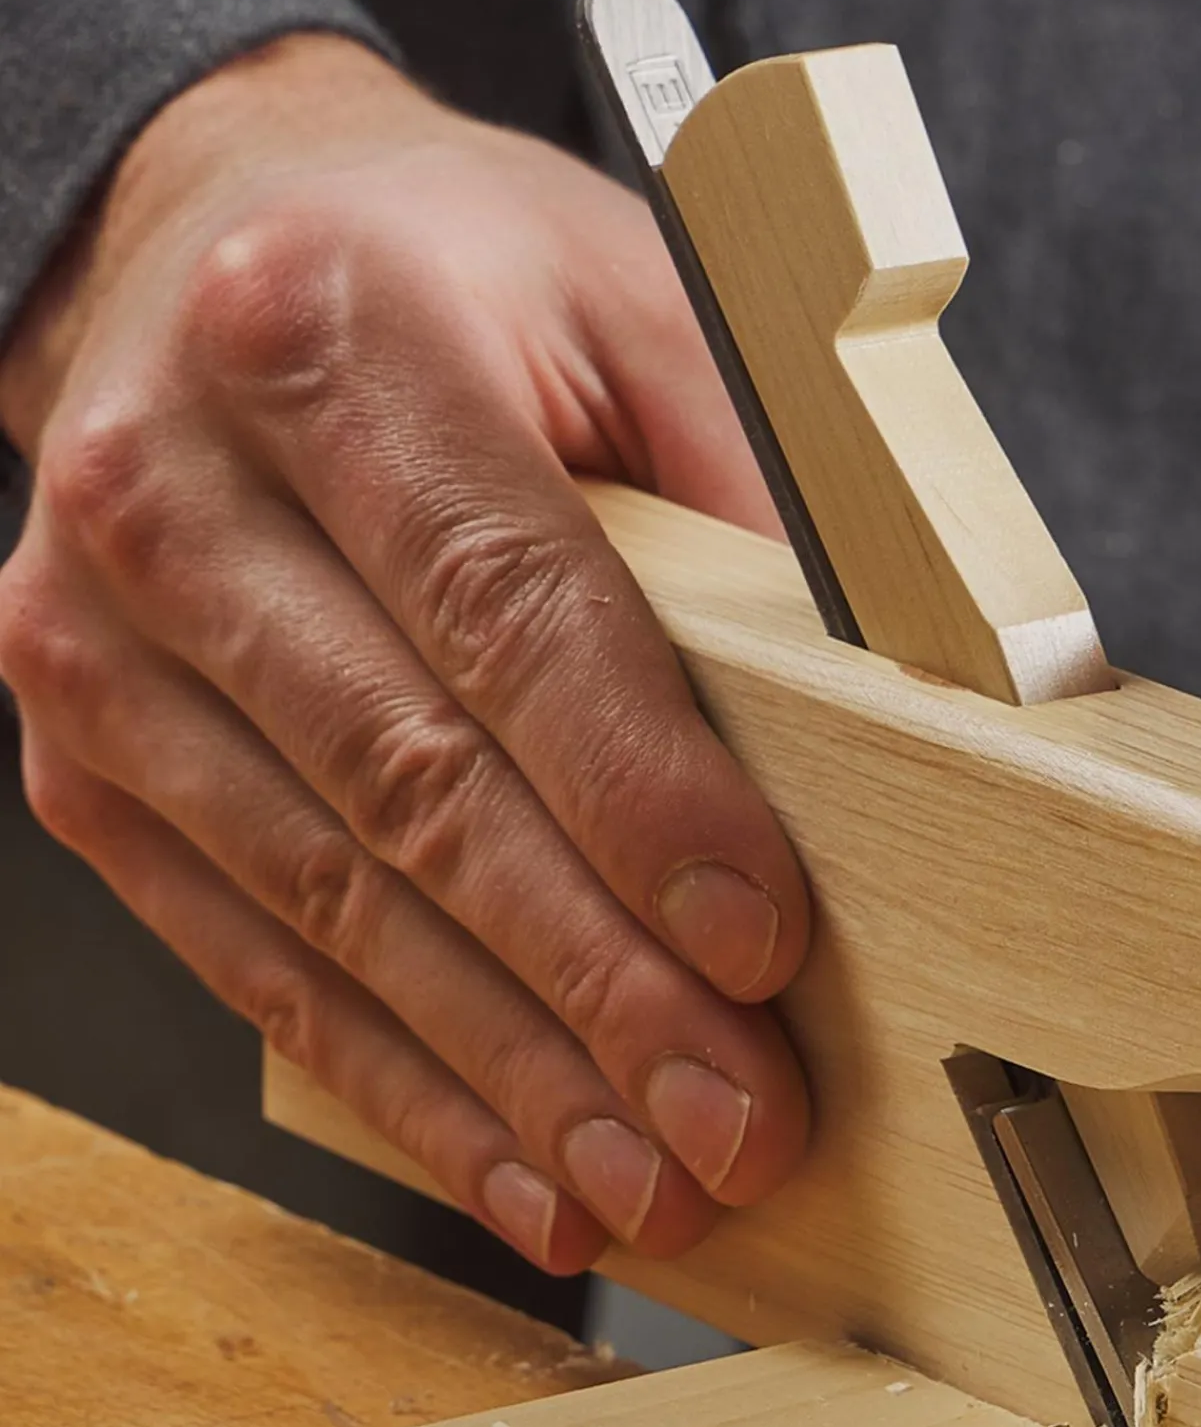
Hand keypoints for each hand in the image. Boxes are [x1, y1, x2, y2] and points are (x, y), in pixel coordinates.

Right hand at [0, 34, 810, 1271]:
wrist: (197, 246)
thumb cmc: (454, 278)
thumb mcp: (629, 302)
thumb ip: (748, 486)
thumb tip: (893, 714)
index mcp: (323, 329)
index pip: (506, 602)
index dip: (641, 793)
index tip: (764, 940)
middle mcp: (168, 484)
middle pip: (416, 783)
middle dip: (598, 983)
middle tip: (740, 1119)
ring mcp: (93, 637)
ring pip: (331, 904)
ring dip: (511, 1073)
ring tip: (658, 1180)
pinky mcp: (82, 761)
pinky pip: (255, 959)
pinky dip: (405, 1085)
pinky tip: (526, 1172)